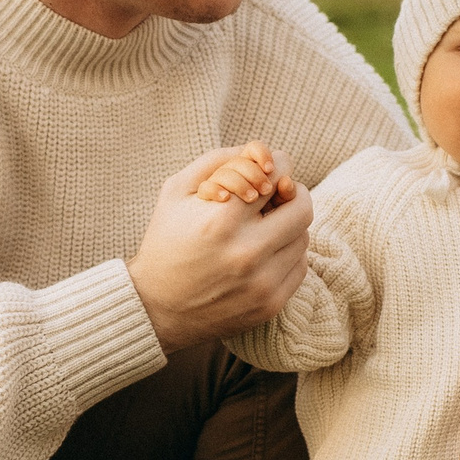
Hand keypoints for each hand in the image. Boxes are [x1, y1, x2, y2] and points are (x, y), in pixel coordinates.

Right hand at [128, 149, 314, 350]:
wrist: (156, 306)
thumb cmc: (166, 240)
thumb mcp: (177, 191)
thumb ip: (220, 161)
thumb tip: (265, 152)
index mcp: (221, 220)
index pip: (276, 175)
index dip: (276, 165)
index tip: (269, 168)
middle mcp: (246, 253)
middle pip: (301, 207)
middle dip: (291, 193)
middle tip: (277, 194)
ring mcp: (262, 283)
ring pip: (303, 237)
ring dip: (289, 225)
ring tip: (264, 226)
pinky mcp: (271, 304)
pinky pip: (301, 266)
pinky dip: (288, 254)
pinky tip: (264, 253)